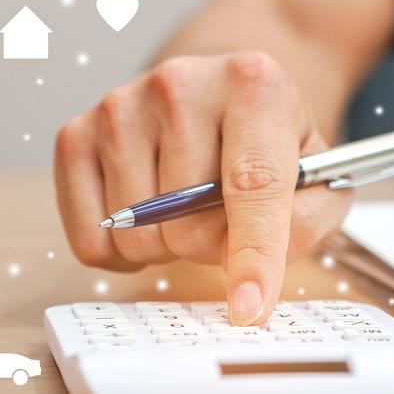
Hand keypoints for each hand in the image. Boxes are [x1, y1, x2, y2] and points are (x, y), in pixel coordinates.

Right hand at [55, 51, 351, 324]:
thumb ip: (305, 221)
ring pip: (138, 236)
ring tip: (184, 208)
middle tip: (223, 217)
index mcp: (254, 84)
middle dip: (212, 246)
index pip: (254, 183)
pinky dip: (123, 251)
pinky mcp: (76, 133)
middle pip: (190, 225)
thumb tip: (254, 275)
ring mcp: (120, 106)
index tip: (250, 311)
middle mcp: (181, 83)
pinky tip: (145, 216)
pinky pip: (92, 239)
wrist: (215, 90)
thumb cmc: (268, 140)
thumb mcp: (317, 173)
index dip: (255, 254)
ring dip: (168, 246)